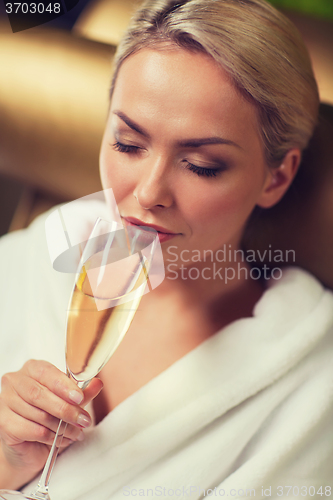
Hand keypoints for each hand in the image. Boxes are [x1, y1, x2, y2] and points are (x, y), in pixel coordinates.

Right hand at [0, 359, 102, 488]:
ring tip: (76, 432)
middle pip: (40, 394)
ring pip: (38, 414)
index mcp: (32, 368)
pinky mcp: (3, 423)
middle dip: (66, 409)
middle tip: (83, 420)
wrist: (29, 445)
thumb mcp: (69, 401)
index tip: (79, 397)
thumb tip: (98, 383)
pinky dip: (50, 437)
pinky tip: (60, 440)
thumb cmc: (48, 416)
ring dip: (61, 426)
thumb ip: (82, 392)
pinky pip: (31, 430)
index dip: (64, 386)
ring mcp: (5, 401)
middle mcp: (15, 381)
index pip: (47, 373)